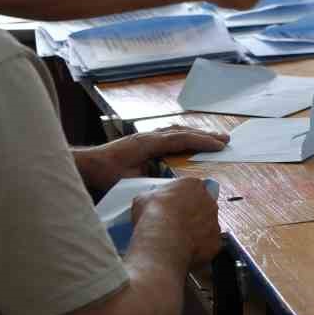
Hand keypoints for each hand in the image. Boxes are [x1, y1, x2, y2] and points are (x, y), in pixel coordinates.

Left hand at [73, 127, 229, 191]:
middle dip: (205, 135)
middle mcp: (150, 135)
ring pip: (177, 130)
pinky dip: (185, 136)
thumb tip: (174, 183)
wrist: (88, 164)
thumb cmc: (106, 173)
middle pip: (182, 131)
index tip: (220, 146)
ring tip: (214, 139)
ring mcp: (147, 136)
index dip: (202, 141)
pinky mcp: (144, 140)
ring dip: (196, 134)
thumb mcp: (130, 179)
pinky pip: (170, 134)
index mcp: (149, 143)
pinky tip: (191, 141)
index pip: (181, 139)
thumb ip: (152, 180)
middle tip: (226, 140)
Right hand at [130, 177, 222, 266]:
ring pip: (207, 226)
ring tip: (178, 240)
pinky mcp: (215, 242)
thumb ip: (153, 197)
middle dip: (192, 214)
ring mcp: (214, 222)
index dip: (182, 198)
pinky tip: (184, 251)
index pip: (192, 187)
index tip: (173, 205)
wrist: (162, 241)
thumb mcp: (143, 198)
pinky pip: (208, 244)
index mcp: (193, 185)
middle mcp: (208, 201)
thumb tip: (149, 202)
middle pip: (203, 206)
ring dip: (196, 231)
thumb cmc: (153, 216)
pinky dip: (199, 248)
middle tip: (176, 223)